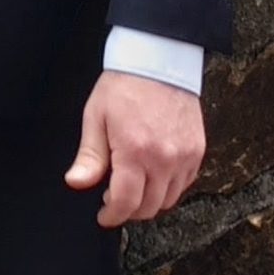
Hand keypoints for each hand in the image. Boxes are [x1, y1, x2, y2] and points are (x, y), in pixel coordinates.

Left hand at [64, 72, 205, 227]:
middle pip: (148, 207)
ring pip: (169, 200)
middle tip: (116, 196)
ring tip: (136, 184)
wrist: (159, 58)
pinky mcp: (197, 149)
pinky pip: (184, 183)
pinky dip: (170, 186)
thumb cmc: (124, 84)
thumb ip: (89, 156)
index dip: (112, 216)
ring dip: (150, 200)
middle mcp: (164, 158)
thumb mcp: (96, 116)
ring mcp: (184, 155)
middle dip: (129, 209)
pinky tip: (154, 172)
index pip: (126, 203)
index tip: (104, 215)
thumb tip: (76, 183)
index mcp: (134, 151)